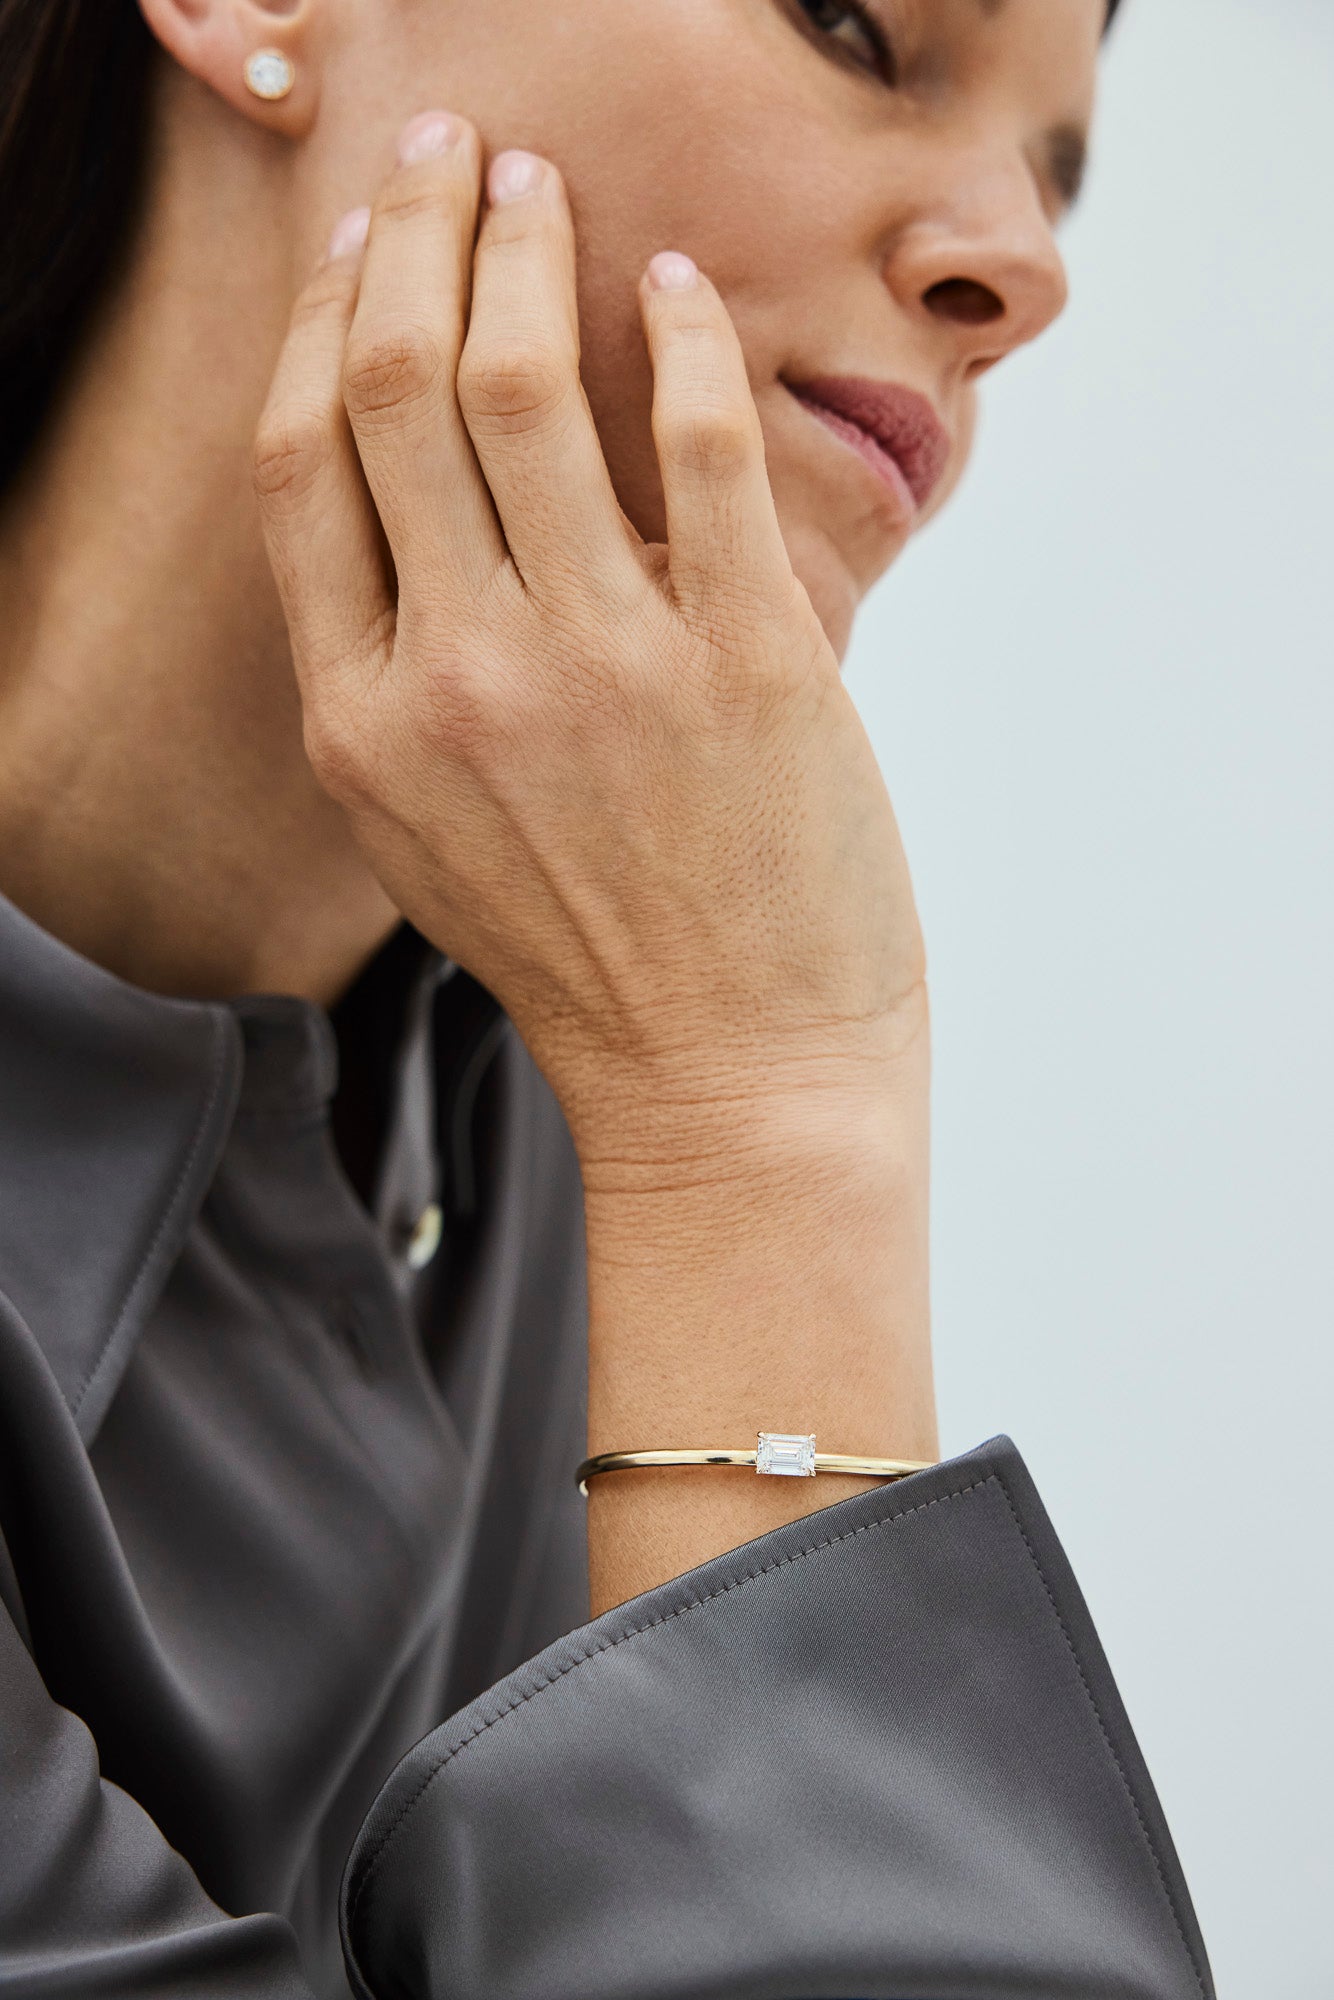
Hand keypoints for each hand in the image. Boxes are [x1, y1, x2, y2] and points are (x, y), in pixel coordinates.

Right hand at [252, 111, 925, 1164]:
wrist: (730, 1081)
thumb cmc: (591, 958)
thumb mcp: (435, 834)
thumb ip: (401, 679)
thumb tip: (427, 508)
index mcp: (362, 724)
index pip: (299, 467)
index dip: (321, 325)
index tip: (356, 248)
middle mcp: (456, 681)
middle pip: (392, 392)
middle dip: (410, 236)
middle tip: (448, 157)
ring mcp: (599, 666)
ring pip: (523, 389)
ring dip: (527, 251)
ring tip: (543, 187)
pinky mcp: (744, 661)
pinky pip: (701, 446)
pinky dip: (685, 341)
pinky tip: (677, 288)